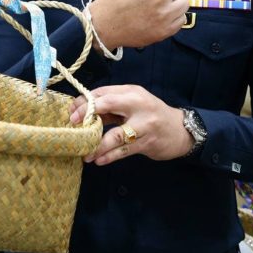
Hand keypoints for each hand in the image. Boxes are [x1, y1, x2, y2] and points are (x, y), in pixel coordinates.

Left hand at [69, 85, 192, 164]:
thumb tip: (81, 111)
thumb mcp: (132, 104)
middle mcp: (137, 105)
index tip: (71, 113)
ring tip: (85, 153)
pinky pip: (124, 150)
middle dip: (87, 115)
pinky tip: (99, 160)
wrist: (181, 130)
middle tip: (74, 126)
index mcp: (131, 92)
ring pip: (116, 134)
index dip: (84, 102)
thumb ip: (111, 106)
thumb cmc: (150, 115)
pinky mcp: (148, 142)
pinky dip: (110, 156)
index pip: (103, 93)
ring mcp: (144, 125)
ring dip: (97, 145)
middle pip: (107, 105)